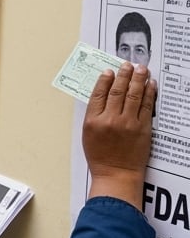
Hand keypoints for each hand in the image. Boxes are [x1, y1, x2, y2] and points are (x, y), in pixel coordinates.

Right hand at [85, 62, 155, 206]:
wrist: (117, 173)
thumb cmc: (101, 157)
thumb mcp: (88, 135)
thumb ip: (94, 115)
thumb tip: (104, 96)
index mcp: (93, 121)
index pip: (99, 94)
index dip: (104, 80)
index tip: (108, 71)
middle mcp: (110, 120)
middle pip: (117, 91)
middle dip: (123, 74)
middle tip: (127, 64)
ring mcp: (128, 123)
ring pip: (133, 95)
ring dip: (137, 79)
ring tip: (141, 68)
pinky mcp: (143, 128)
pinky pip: (146, 105)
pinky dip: (148, 92)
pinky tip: (150, 84)